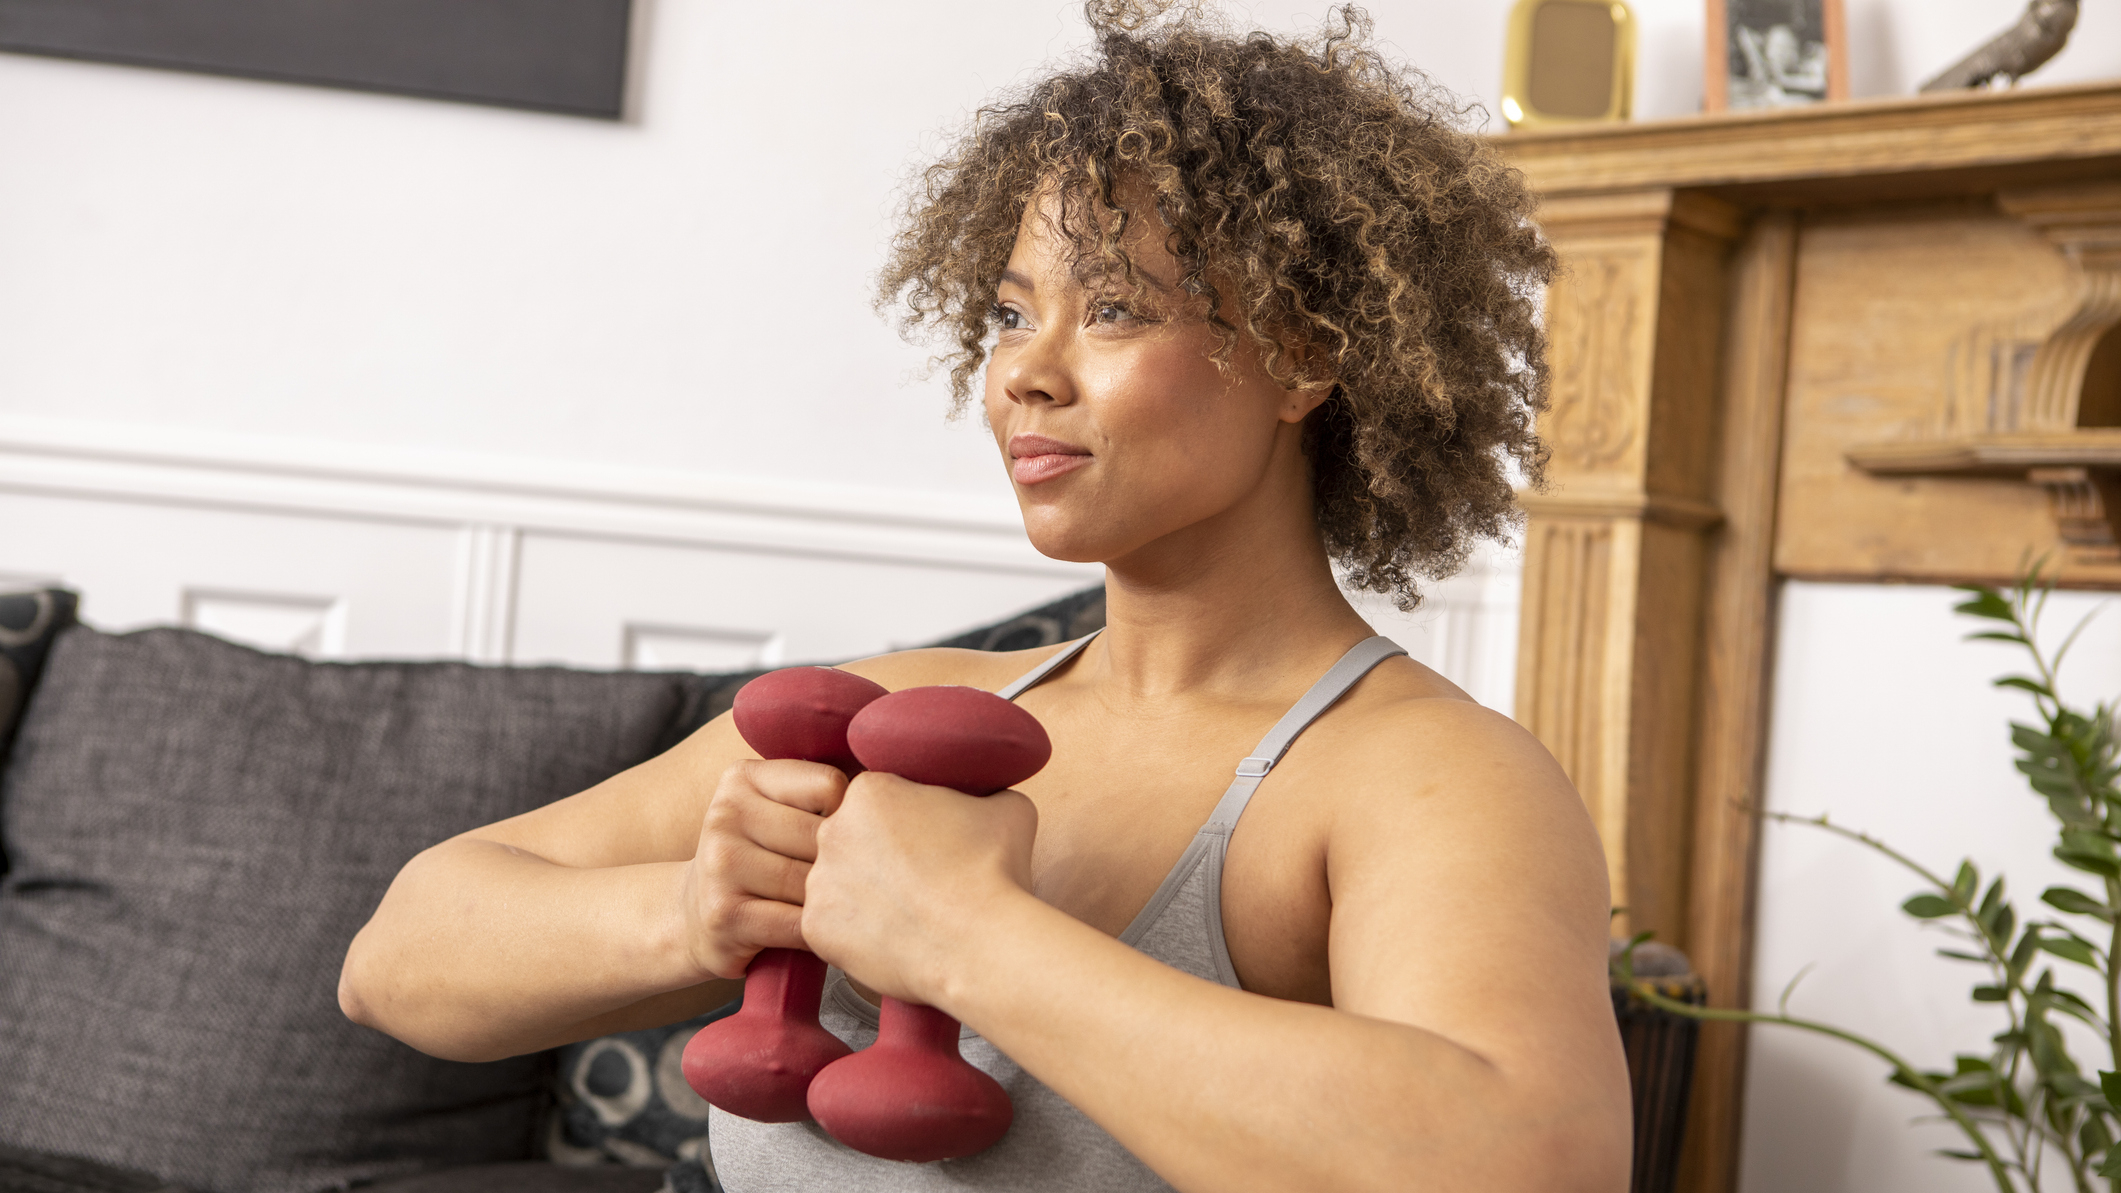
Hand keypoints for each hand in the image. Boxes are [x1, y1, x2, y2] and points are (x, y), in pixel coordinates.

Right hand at [678, 759, 848, 979]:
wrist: (694, 916)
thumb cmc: (761, 860)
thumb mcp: (775, 812)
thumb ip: (819, 794)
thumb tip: (896, 792)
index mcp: (743, 778)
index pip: (829, 786)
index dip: (851, 817)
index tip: (846, 838)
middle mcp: (725, 814)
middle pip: (823, 835)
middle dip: (848, 864)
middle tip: (860, 881)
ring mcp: (722, 864)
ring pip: (813, 882)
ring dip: (837, 902)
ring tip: (845, 908)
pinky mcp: (725, 914)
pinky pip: (800, 923)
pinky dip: (822, 933)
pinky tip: (826, 934)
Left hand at [801, 771, 1037, 1005]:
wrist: (981, 943)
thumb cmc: (995, 871)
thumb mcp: (1006, 806)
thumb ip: (983, 793)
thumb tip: (986, 798)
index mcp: (870, 792)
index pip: (878, 801)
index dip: (905, 822)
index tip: (927, 843)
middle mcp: (832, 830)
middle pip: (851, 839)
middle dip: (878, 857)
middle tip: (917, 880)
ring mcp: (819, 881)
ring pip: (839, 884)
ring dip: (865, 896)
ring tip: (907, 914)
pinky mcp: (815, 929)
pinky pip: (831, 927)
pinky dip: (856, 935)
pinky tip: (892, 938)